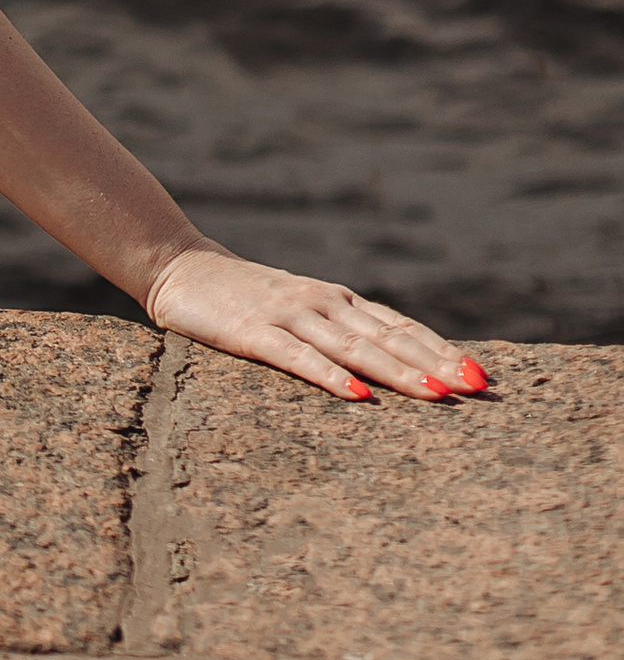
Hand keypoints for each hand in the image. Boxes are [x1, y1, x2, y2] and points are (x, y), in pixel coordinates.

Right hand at [146, 243, 489, 400]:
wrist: (179, 265)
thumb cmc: (244, 295)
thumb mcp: (300, 307)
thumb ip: (340, 328)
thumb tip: (395, 360)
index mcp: (337, 300)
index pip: (401, 325)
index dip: (441, 349)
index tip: (480, 376)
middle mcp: (322, 303)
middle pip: (388, 337)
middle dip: (435, 363)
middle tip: (476, 387)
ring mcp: (289, 314)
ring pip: (354, 347)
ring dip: (397, 371)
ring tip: (435, 395)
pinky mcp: (254, 331)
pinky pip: (299, 357)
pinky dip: (330, 376)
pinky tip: (357, 395)